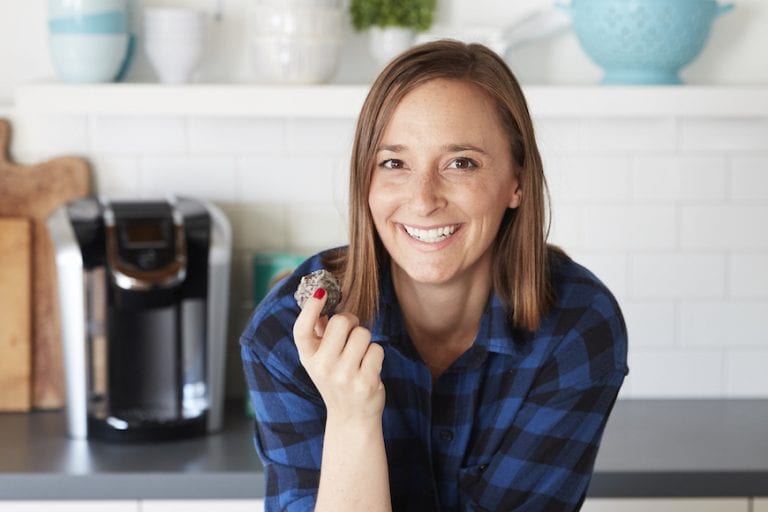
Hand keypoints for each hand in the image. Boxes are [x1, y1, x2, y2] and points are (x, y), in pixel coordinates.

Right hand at [293, 288, 385, 421]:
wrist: (351, 418)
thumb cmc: (336, 379)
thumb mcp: (321, 359)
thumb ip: (319, 332)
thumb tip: (320, 298)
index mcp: (308, 358)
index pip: (302, 329)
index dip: (310, 308)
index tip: (321, 292)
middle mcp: (322, 367)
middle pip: (341, 321)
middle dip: (351, 322)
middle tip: (351, 335)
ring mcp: (343, 376)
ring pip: (363, 333)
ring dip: (365, 340)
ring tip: (359, 357)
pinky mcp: (365, 382)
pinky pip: (377, 349)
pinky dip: (376, 355)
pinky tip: (368, 368)